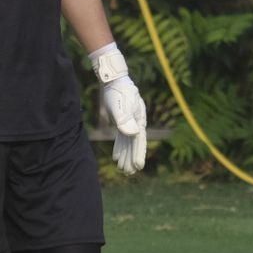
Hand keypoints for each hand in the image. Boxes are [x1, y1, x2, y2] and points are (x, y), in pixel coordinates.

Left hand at [89, 44, 146, 173]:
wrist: (113, 79)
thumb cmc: (117, 92)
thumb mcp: (119, 106)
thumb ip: (125, 120)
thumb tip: (133, 134)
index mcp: (138, 120)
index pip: (139, 140)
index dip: (138, 154)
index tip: (137, 167)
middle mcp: (136, 122)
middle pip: (134, 144)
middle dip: (132, 158)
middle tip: (128, 173)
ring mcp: (130, 121)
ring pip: (128, 142)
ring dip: (125, 155)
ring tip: (122, 169)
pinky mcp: (122, 120)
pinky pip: (122, 137)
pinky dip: (120, 147)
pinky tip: (116, 156)